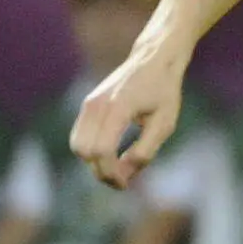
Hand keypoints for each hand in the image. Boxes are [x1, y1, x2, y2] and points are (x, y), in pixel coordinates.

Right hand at [71, 44, 186, 190]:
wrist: (153, 59)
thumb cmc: (164, 91)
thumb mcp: (164, 123)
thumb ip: (145, 150)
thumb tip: (125, 173)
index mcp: (118, 108)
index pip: (101, 150)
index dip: (110, 172)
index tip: (125, 184)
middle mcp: (97, 105)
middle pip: (84, 151)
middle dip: (101, 171)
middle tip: (123, 181)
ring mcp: (89, 103)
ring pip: (78, 146)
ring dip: (94, 163)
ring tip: (119, 170)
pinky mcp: (88, 105)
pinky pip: (80, 136)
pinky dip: (92, 151)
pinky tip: (113, 156)